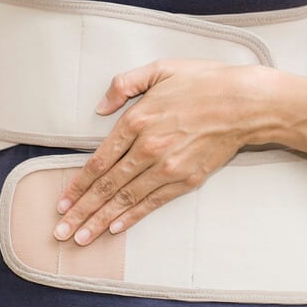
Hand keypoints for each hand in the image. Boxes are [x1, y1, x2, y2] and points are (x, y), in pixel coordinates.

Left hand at [52, 59, 275, 244]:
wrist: (245, 103)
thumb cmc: (203, 82)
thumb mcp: (159, 68)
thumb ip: (124, 84)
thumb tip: (100, 106)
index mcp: (136, 120)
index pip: (98, 162)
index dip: (77, 185)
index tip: (62, 201)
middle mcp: (147, 148)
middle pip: (107, 186)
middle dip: (81, 212)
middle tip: (60, 231)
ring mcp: (167, 167)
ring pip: (126, 199)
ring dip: (100, 221)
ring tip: (81, 238)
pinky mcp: (186, 180)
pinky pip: (153, 203)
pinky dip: (132, 217)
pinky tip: (115, 229)